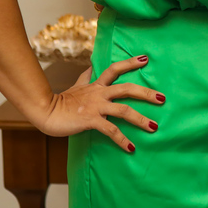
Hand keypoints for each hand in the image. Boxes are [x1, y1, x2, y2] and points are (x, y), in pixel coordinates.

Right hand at [35, 55, 162, 151]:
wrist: (45, 112)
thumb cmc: (61, 101)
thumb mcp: (76, 86)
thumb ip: (86, 77)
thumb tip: (91, 66)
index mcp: (96, 85)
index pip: (115, 69)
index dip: (130, 63)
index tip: (145, 59)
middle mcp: (99, 93)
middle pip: (127, 89)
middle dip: (146, 93)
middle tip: (162, 99)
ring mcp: (96, 107)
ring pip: (124, 110)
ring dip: (141, 119)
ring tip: (154, 127)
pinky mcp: (91, 120)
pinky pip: (111, 130)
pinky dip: (122, 140)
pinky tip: (131, 148)